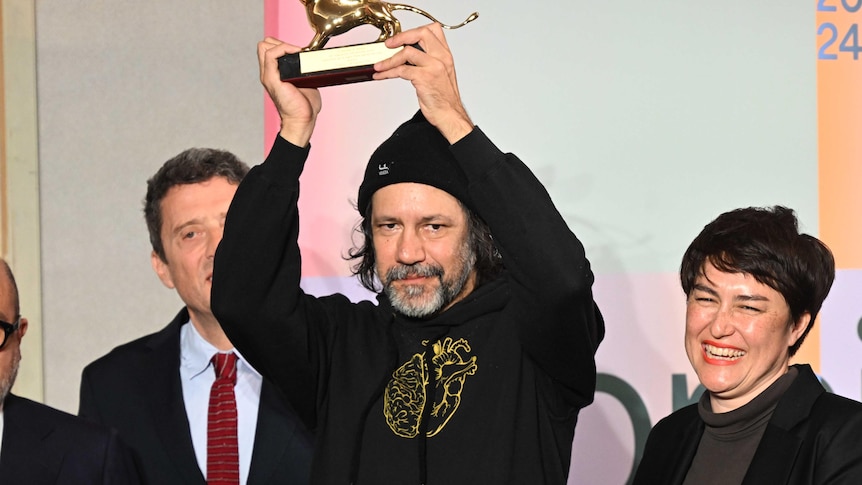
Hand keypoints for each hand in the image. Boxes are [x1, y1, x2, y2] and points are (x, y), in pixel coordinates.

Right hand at [258, 37, 321, 146]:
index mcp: (274, 73)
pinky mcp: (272, 78)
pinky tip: (296, 53)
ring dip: (283, 44)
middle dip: (281, 42)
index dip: (283, 45)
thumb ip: (302, 70)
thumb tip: (312, 59)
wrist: (303, 120)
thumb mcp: (303, 82)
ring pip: (265, 46)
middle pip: (265, 45)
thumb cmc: (304, 105)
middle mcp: (268, 73)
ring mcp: (268, 75)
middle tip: (297, 51)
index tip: (299, 51)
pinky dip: (283, 48)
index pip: (269, 49)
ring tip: (297, 52)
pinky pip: (271, 54)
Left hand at [372, 24, 473, 143]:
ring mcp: (433, 67)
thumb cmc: (443, 98)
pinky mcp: (424, 78)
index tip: (401, 37)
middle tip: (388, 45)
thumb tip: (406, 54)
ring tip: (379, 66)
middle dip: (401, 37)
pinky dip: (387, 72)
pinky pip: (401, 70)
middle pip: (421, 34)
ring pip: (407, 52)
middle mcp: (441, 57)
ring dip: (389, 59)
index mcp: (445, 54)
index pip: (433, 30)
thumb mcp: (440, 73)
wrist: (450, 114)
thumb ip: (428, 60)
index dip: (414, 31)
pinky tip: (381, 76)